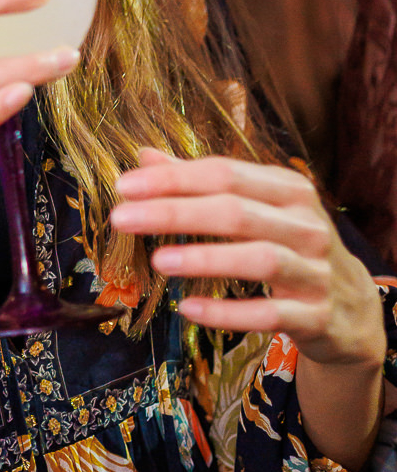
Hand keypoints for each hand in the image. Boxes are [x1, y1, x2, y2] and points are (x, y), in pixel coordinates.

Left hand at [110, 147, 385, 369]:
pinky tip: (188, 308)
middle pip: (236, 212)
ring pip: (258, 259)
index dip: (172, 179)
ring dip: (205, 258)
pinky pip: (269, 314)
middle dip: (175, 212)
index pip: (224, 174)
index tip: (124, 186)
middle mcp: (306, 224)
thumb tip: (144, 157)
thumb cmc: (288, 244)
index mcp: (288, 189)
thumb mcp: (254, 206)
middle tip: (122, 218)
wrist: (349, 305)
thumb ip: (201, 183)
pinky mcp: (316, 315)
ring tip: (158, 261)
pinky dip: (228, 313)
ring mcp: (315, 270)